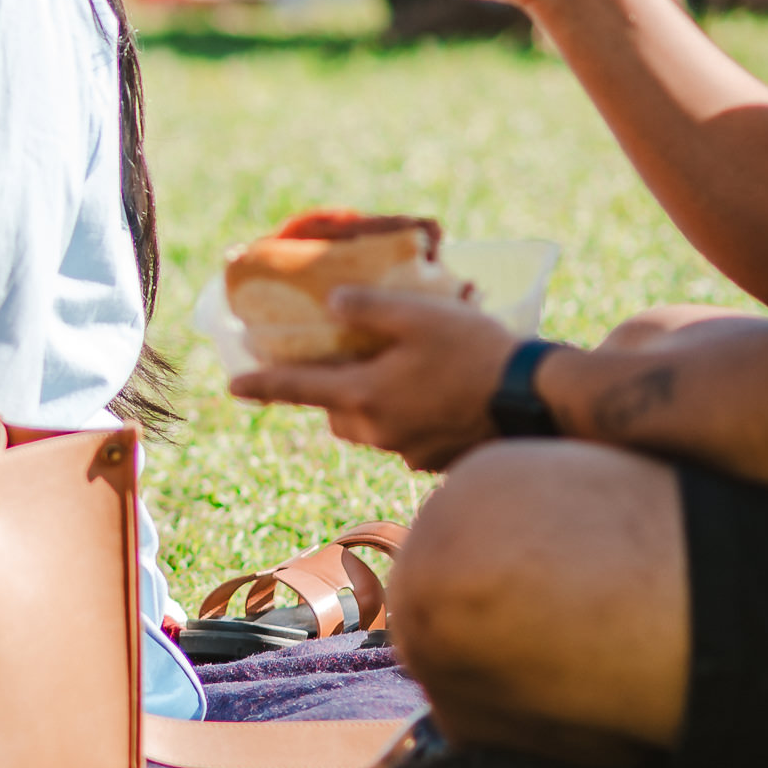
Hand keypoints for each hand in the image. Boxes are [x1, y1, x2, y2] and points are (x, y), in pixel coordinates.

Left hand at [227, 287, 525, 469]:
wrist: (536, 402)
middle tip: (351, 361)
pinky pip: (407, 437)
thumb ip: (368, 309)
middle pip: (338, 413)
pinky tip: (440, 392)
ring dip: (375, 403)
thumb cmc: (475, 353)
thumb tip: (332, 305)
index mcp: (364, 396)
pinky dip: (410, 416)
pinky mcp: (437, 461)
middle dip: (335, 391)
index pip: (298, 390)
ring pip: (372, 427)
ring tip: (405, 371)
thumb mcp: (418, 315)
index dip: (262, 385)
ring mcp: (409, 451)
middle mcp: (379, 431)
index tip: (231, 386)